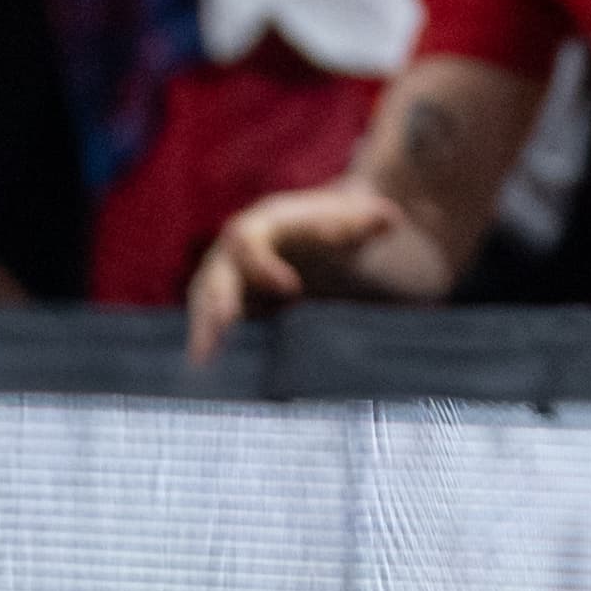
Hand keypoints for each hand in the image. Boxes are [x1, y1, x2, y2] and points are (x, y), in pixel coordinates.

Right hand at [184, 182, 404, 360]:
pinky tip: (210, 371)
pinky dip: (212, 340)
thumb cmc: (356, 222)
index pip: (248, 237)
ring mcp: (239, 274)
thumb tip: (388, 220)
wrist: (352, 231)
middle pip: (217, 271)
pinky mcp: (243, 301)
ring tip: (202, 363)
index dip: (261, 262)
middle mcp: (245, 246)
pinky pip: (217, 319)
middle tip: (216, 340)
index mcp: (271, 220)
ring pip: (208, 297)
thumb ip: (372, 220)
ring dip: (204, 327)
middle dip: (215, 304)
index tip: (291, 289)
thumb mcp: (367, 219)